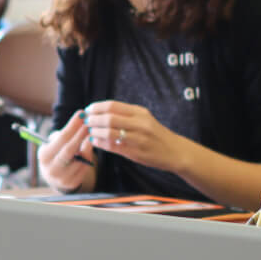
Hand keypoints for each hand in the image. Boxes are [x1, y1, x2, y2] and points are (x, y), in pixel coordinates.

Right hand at [38, 110, 95, 192]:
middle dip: (81, 133)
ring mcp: (62, 178)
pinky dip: (88, 156)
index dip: (73, 125)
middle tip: (90, 122)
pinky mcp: (73, 183)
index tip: (81, 113)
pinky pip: (85, 167)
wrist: (54, 177)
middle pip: (71, 148)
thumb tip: (79, 125)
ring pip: (81, 158)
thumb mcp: (52, 144)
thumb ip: (62, 136)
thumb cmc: (55, 153)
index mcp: (44, 155)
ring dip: (87, 145)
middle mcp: (52, 168)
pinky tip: (88, 148)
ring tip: (89, 135)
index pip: (61, 138)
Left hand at [81, 101, 201, 176]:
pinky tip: (95, 142)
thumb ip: (126, 114)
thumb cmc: (155, 134)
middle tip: (85, 121)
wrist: (175, 151)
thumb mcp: (144, 118)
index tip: (88, 110)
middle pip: (109, 118)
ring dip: (95, 132)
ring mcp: (138, 139)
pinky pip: (113, 147)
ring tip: (89, 132)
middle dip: (93, 120)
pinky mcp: (136, 153)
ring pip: (109, 133)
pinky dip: (101, 144)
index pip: (112, 106)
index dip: (96, 107)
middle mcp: (140, 124)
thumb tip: (100, 111)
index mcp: (140, 112)